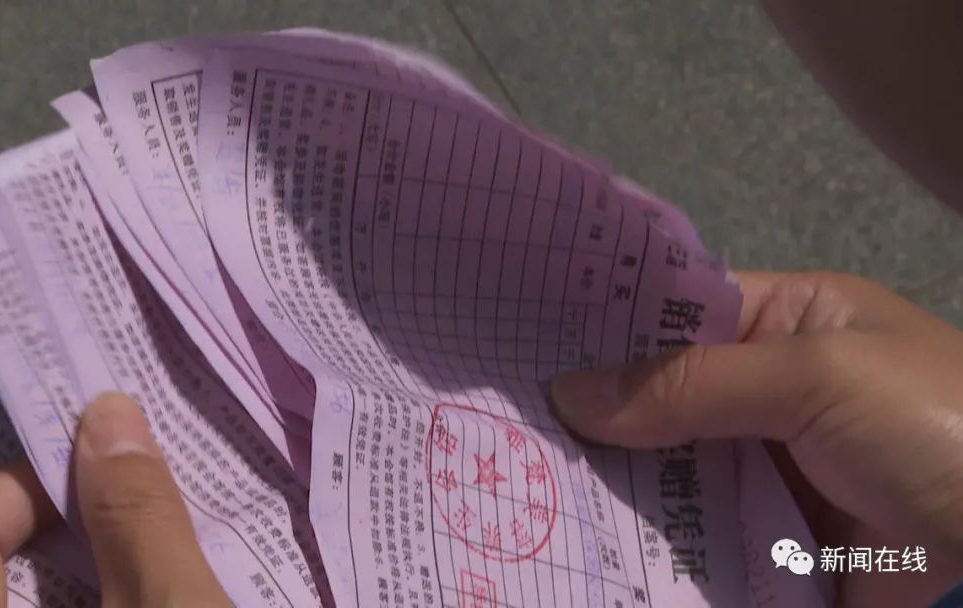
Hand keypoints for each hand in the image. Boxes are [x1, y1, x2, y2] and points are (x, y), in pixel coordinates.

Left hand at [0, 392, 229, 606]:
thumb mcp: (176, 607)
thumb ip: (140, 517)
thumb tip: (110, 413)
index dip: (27, 485)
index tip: (108, 476)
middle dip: (76, 515)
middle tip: (150, 501)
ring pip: (34, 593)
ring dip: (102, 559)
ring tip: (173, 544)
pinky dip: (109, 596)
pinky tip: (167, 592)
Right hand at [552, 271, 962, 606]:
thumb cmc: (929, 425)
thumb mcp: (816, 375)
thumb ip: (691, 382)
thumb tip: (569, 393)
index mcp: (795, 322)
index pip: (680, 310)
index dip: (608, 322)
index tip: (523, 332)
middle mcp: (773, 390)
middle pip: (663, 393)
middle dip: (595, 407)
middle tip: (505, 410)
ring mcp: (768, 470)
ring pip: (667, 466)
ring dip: (608, 474)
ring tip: (520, 467)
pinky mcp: (767, 542)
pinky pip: (692, 531)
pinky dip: (644, 535)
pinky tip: (579, 529)